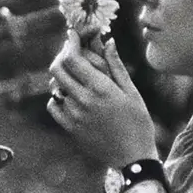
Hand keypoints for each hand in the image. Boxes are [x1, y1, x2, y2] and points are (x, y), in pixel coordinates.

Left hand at [47, 30, 157, 166]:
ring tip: (75, 75)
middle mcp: (83, 100)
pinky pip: (53, 106)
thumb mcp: (131, 92)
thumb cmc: (138, 123)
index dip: (70, 42)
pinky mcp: (70, 128)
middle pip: (58, 69)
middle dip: (62, 55)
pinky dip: (57, 97)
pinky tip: (70, 96)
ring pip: (55, 86)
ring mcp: (74, 115)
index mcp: (100, 88)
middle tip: (71, 52)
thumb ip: (116, 66)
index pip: (73, 58)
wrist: (133, 158)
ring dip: (62, 77)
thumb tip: (108, 41)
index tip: (73, 34)